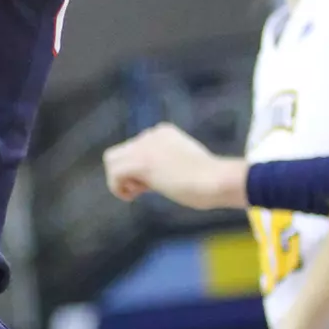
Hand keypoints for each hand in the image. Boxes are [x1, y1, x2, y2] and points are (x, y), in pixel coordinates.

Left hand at [101, 123, 244, 209]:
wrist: (217, 181)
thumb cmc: (209, 182)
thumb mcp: (183, 166)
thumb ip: (162, 166)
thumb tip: (140, 179)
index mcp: (163, 131)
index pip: (135, 147)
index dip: (139, 168)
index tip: (153, 183)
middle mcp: (151, 134)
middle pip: (121, 152)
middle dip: (128, 172)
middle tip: (143, 188)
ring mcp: (145, 147)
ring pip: (111, 160)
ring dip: (120, 179)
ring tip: (138, 191)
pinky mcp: (141, 163)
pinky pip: (113, 174)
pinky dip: (117, 188)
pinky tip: (131, 196)